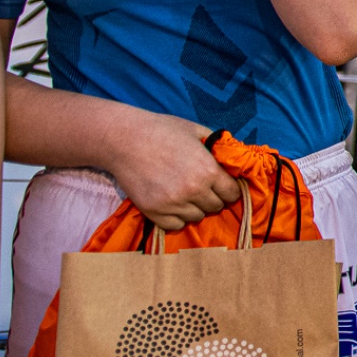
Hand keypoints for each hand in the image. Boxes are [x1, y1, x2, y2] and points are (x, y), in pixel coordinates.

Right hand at [105, 113, 242, 230]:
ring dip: (195, 208)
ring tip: (185, 194)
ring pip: (196, 217)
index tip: (222, 185)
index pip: (232, 194)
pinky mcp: (153, 211)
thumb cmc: (163, 131)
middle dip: (213, 198)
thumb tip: (233, 158)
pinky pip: (175, 225)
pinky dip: (176, 217)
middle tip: (202, 187)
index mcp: (208, 171)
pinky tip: (172, 203)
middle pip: (216, 207)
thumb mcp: (197, 132)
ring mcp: (172, 203)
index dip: (229, 189)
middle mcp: (193, 191)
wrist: (124, 139)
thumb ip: (217, 147)